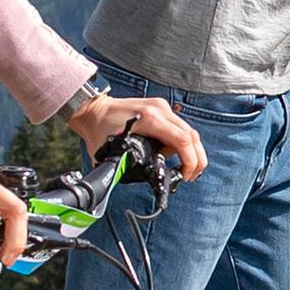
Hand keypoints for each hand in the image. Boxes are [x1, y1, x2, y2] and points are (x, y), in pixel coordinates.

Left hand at [68, 92, 205, 179]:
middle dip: (196, 158)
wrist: (93, 110)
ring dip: (190, 151)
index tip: (185, 175)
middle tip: (191, 175)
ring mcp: (161, 107)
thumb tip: (142, 182)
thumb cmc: (99, 130)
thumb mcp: (112, 153)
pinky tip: (172, 156)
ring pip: (188, 131)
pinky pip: (179, 127)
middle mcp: (159, 110)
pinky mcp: (160, 109)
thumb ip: (127, 168)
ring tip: (182, 168)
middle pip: (192, 135)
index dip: (189, 160)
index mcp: (149, 119)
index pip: (182, 139)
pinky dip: (180, 144)